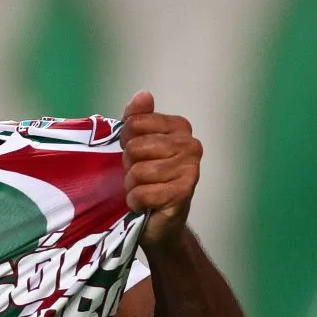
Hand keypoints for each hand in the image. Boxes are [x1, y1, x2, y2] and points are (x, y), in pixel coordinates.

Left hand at [120, 91, 201, 247]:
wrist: (160, 222)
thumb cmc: (147, 180)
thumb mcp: (137, 144)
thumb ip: (137, 118)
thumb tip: (143, 95)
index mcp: (180, 127)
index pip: (135, 123)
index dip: (126, 142)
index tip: (135, 155)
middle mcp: (191, 145)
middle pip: (135, 147)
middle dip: (129, 166)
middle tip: (139, 177)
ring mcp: (190, 169)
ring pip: (138, 171)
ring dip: (132, 185)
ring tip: (142, 190)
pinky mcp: (184, 193)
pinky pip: (142, 192)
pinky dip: (135, 201)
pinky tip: (145, 204)